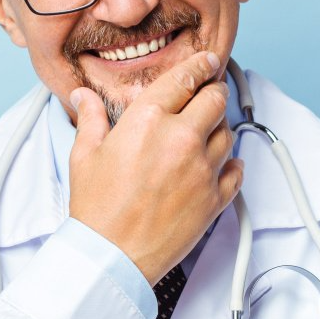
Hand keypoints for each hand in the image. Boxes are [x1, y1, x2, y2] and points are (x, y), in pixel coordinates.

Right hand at [68, 50, 244, 285]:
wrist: (111, 256)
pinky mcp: (214, 198)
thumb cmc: (97, 209)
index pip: (185, 78)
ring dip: (218, 130)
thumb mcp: (84, 156)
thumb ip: (90, 119)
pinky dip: (231, 165)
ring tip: (203, 136)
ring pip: (228, 133)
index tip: (207, 62)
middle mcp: (181, 139)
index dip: (200, 65)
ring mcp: (202, 170)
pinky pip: (236, 171)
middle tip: (209, 95)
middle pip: (216, 99)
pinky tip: (220, 166)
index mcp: (148, 120)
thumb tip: (83, 97)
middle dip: (213, 93)